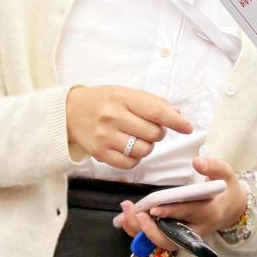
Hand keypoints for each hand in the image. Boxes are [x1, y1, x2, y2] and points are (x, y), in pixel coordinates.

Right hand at [65, 85, 191, 170]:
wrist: (69, 111)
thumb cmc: (103, 100)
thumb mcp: (125, 92)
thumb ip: (151, 103)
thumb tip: (178, 114)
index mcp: (122, 98)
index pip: (156, 111)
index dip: (175, 121)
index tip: (187, 127)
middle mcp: (113, 117)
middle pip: (153, 133)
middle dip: (159, 133)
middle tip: (150, 128)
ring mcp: (105, 137)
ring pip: (143, 150)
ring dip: (147, 146)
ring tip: (137, 138)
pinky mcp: (100, 153)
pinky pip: (130, 163)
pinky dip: (135, 158)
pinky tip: (129, 148)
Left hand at [114, 156, 246, 250]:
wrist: (231, 209)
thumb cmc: (226, 190)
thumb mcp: (226, 174)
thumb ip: (213, 166)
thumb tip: (197, 161)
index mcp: (210, 212)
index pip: (189, 214)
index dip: (171, 212)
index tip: (154, 208)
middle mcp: (197, 229)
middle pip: (172, 237)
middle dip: (150, 229)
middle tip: (135, 214)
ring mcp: (187, 237)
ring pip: (162, 242)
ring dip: (141, 233)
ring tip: (125, 217)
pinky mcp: (178, 238)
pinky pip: (158, 239)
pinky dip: (140, 233)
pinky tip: (126, 220)